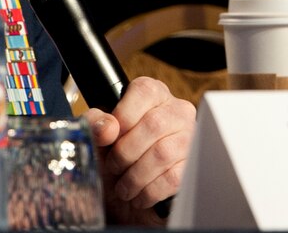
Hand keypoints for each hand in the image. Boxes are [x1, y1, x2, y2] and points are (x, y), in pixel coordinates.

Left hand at [85, 76, 195, 226]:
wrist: (127, 188)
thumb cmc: (113, 153)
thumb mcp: (97, 133)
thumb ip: (94, 123)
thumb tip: (108, 128)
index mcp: (152, 94)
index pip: (143, 92)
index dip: (123, 116)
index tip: (109, 137)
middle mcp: (175, 111)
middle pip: (154, 125)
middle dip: (125, 152)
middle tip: (113, 166)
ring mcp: (189, 138)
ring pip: (163, 153)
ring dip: (136, 176)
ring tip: (123, 186)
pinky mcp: (193, 166)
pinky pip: (173, 178)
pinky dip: (150, 191)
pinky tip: (139, 196)